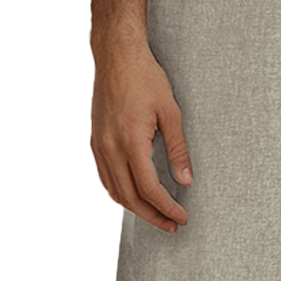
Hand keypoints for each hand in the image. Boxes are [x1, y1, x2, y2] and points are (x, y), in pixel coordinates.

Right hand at [91, 45, 193, 231]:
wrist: (117, 57)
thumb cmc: (145, 78)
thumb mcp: (170, 111)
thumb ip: (178, 148)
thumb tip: (186, 180)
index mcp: (131, 142)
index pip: (149, 189)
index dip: (166, 208)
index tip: (181, 217)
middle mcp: (110, 148)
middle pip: (129, 197)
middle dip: (152, 215)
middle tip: (171, 224)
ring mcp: (99, 145)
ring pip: (114, 190)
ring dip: (134, 207)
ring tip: (155, 213)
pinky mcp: (95, 140)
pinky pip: (105, 176)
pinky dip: (119, 191)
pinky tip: (132, 192)